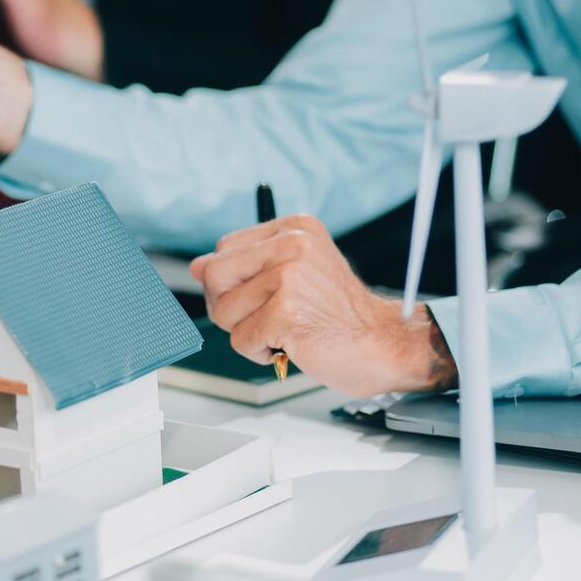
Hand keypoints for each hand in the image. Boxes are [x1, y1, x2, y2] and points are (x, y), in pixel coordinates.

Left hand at [190, 214, 457, 397]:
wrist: (384, 344)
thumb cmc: (340, 314)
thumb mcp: (296, 273)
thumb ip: (247, 265)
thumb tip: (196, 266)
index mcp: (293, 228)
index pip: (223, 249)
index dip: (230, 283)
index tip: (260, 297)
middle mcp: (291, 244)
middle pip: (214, 276)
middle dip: (229, 307)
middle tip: (263, 319)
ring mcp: (288, 277)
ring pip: (223, 311)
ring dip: (247, 333)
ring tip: (284, 331)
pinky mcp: (285, 312)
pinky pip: (240, 340)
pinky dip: (259, 352)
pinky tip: (290, 345)